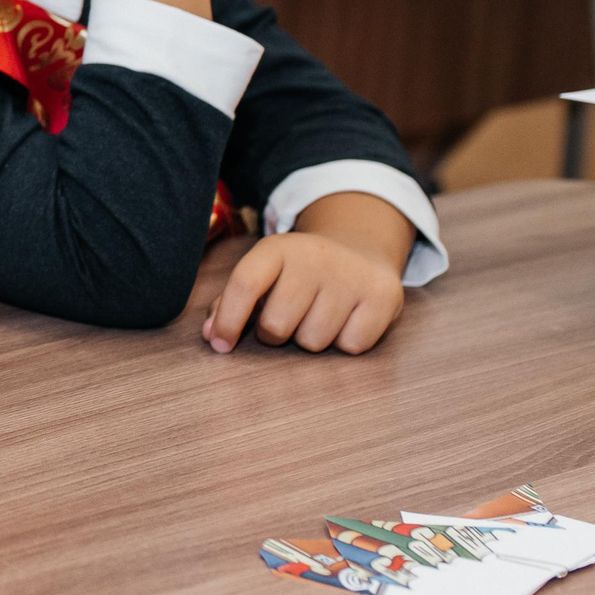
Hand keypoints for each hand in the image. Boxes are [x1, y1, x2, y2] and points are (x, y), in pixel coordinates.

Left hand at [204, 194, 414, 354]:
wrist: (360, 249)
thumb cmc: (298, 272)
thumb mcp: (264, 272)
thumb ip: (232, 301)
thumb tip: (211, 335)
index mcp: (277, 248)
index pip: (245, 284)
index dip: (228, 320)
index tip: (220, 345)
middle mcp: (315, 257)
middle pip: (276, 324)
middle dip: (274, 334)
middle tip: (285, 319)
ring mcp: (352, 276)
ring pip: (313, 341)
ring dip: (310, 339)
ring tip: (318, 314)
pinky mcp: (384, 297)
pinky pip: (351, 346)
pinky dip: (345, 343)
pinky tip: (347, 319)